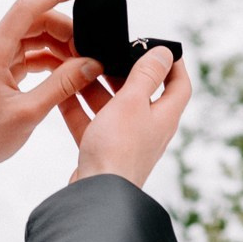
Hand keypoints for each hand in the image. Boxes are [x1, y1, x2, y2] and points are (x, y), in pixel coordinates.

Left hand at [0, 0, 105, 179]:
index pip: (28, 7)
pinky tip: (64, 71)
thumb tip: (91, 64)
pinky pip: (23, 51)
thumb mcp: (27, 113)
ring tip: (81, 64)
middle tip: (90, 51)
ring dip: (57, 45)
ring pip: (30, 35)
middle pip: (33, 20)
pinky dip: (45, 58)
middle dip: (65, 31)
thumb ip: (62, 84)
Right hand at [63, 45, 192, 188]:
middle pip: (141, 93)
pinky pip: (93, 124)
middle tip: (107, 54)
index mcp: (164, 116)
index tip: (158, 47)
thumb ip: (146, 75)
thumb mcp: (132, 102)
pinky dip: (79, 109)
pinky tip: (63, 94)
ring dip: (97, 89)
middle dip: (124, 72)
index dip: (173, 64)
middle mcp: (149, 129)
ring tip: (81, 69)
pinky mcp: (104, 152)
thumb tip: (164, 53)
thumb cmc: (118, 150)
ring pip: (113, 108)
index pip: (179, 84)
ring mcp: (126, 141)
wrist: (96, 194)